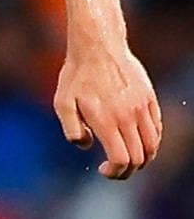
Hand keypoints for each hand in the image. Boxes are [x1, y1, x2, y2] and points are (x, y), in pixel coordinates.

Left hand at [54, 35, 161, 179]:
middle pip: (139, 158)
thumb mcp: (62, 103)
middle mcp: (128, 116)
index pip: (121, 159)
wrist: (98, 46)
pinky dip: (150, 141)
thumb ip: (72, 130)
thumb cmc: (76, 75)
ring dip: (142, 158)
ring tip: (126, 158)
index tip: (103, 169)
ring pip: (153, 145)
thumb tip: (87, 145)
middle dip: (127, 171)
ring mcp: (142, 107)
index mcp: (106, 121)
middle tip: (113, 169)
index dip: (115, 173)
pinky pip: (157, 128)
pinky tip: (135, 140)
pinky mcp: (149, 98)